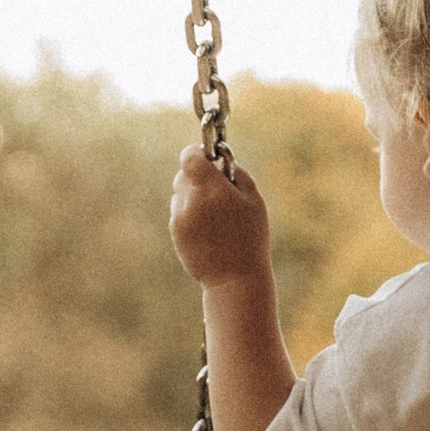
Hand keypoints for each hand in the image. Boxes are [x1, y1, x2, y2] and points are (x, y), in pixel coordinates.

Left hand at [170, 147, 271, 290]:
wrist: (234, 277)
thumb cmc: (250, 236)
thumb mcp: (254, 200)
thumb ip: (236, 173)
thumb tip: (219, 159)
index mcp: (213, 189)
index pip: (190, 157)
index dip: (196, 153)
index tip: (204, 157)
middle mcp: (192, 200)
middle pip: (183, 175)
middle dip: (196, 178)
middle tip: (215, 191)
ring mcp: (180, 216)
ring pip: (180, 194)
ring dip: (192, 197)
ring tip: (215, 217)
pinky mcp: (175, 231)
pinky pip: (179, 212)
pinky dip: (190, 214)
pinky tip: (207, 230)